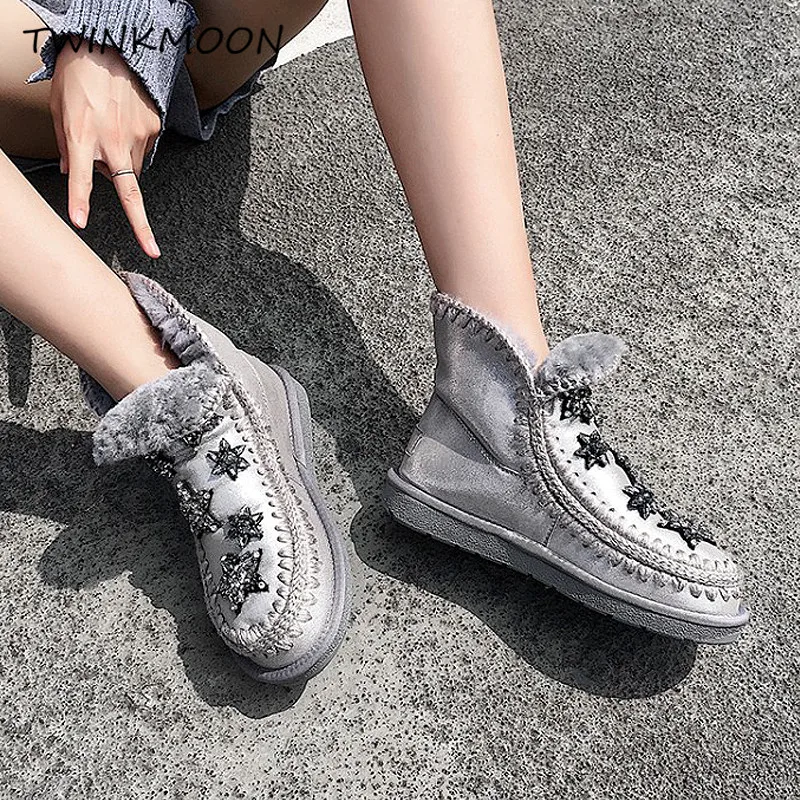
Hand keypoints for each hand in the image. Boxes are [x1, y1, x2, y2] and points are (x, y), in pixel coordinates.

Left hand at [50, 37, 161, 257]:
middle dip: (140, 224)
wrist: (110, 46)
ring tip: (110, 136)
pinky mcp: (153, 128)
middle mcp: (111, 141)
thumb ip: (64, 144)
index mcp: (82, 136)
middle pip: (128, 191)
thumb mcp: (59, 109)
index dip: (80, 201)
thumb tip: (70, 170)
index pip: (80, 177)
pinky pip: (144, 149)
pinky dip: (134, 144)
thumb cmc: (79, 74)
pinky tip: (124, 123)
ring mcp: (136, 136)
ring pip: (132, 168)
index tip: (80, 223)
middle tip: (151, 249)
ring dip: (123, 165)